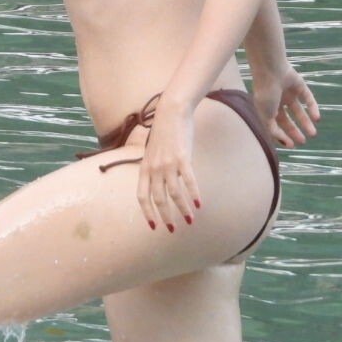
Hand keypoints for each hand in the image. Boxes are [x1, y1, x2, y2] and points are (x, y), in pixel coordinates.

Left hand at [135, 102, 199, 233]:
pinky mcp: (183, 158)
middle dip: (165, 216)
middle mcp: (154, 168)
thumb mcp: (152, 153)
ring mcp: (168, 164)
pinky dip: (194, 194)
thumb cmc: (163, 133)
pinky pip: (188, 181)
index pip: (142, 196)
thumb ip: (153, 169)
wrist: (171, 113)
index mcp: (144, 168)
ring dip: (182, 209)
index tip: (154, 226)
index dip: (147, 213)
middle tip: (173, 229)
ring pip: (174, 193)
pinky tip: (199, 204)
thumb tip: (160, 185)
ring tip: (190, 220)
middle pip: (158, 199)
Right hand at [252, 66, 319, 148]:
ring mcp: (289, 93)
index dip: (283, 135)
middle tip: (304, 141)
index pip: (276, 124)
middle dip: (295, 130)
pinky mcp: (299, 85)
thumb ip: (273, 130)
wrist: (271, 71)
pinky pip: (308, 98)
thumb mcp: (266, 116)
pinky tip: (317, 119)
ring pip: (299, 110)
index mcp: (267, 108)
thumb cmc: (265, 94)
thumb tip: (284, 142)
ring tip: (313, 134)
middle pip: (288, 119)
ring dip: (306, 122)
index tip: (292, 145)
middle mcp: (277, 101)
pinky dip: (313, 108)